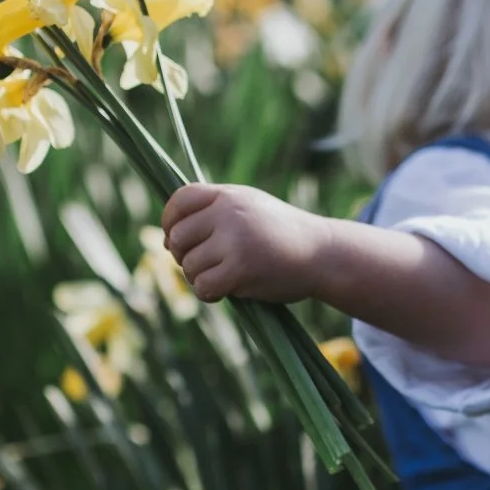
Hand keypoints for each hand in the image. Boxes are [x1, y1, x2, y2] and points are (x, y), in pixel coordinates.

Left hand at [160, 183, 334, 303]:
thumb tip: (169, 234)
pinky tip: (225, 291)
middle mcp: (228, 213)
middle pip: (178, 237)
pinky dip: (209, 294)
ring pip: (189, 265)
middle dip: (183, 256)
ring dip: (199, 278)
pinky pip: (203, 286)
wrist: (320, 254)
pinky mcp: (240, 268)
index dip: (169, 221)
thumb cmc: (281, 235)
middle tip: (203, 264)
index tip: (174, 238)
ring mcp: (234, 240)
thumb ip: (214, 211)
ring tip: (223, 277)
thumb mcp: (249, 207)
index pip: (180, 200)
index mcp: (228, 195)